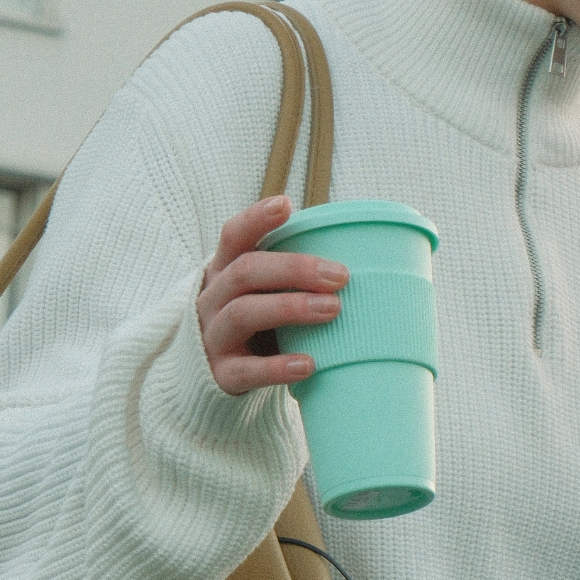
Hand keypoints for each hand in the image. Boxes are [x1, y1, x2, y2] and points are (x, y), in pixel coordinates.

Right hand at [196, 195, 346, 395]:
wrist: (217, 375)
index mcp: (225, 271)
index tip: (285, 204)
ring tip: (332, 309)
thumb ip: (295, 273)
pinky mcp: (220, 375)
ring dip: (290, 308)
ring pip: (242, 313)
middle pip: (245, 271)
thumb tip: (366, 249)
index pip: (233, 236)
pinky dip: (277, 367)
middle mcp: (213, 298)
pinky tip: (308, 364)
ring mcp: (213, 336)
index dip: (255, 219)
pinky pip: (245, 370)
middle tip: (341, 275)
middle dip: (294, 268)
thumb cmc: (259, 320)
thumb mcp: (265, 291)